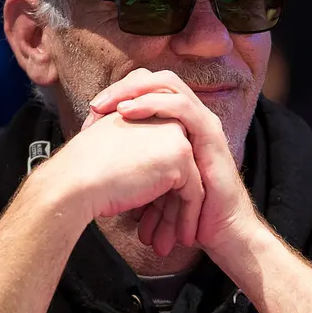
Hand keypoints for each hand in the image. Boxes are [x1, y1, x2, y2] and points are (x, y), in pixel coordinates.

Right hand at [37, 110, 203, 256]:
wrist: (75, 180)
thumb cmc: (83, 171)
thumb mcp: (112, 152)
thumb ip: (134, 155)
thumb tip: (144, 178)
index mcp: (144, 115)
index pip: (162, 156)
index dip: (159, 191)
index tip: (153, 216)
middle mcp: (163, 120)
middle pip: (177, 170)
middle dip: (169, 208)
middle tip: (162, 234)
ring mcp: (175, 137)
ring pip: (188, 183)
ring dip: (178, 217)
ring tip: (168, 243)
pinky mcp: (180, 157)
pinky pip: (194, 193)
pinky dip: (188, 218)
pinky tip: (181, 238)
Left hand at [86, 69, 256, 255]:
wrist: (220, 232)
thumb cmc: (185, 212)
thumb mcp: (150, 181)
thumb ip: (131, 164)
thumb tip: (95, 160)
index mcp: (177, 123)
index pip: (147, 89)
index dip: (119, 92)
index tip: (92, 111)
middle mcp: (191, 117)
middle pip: (155, 80)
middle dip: (124, 87)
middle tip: (96, 104)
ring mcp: (203, 122)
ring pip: (169, 85)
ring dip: (136, 91)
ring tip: (111, 105)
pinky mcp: (211, 134)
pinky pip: (182, 107)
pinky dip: (154, 105)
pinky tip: (130, 112)